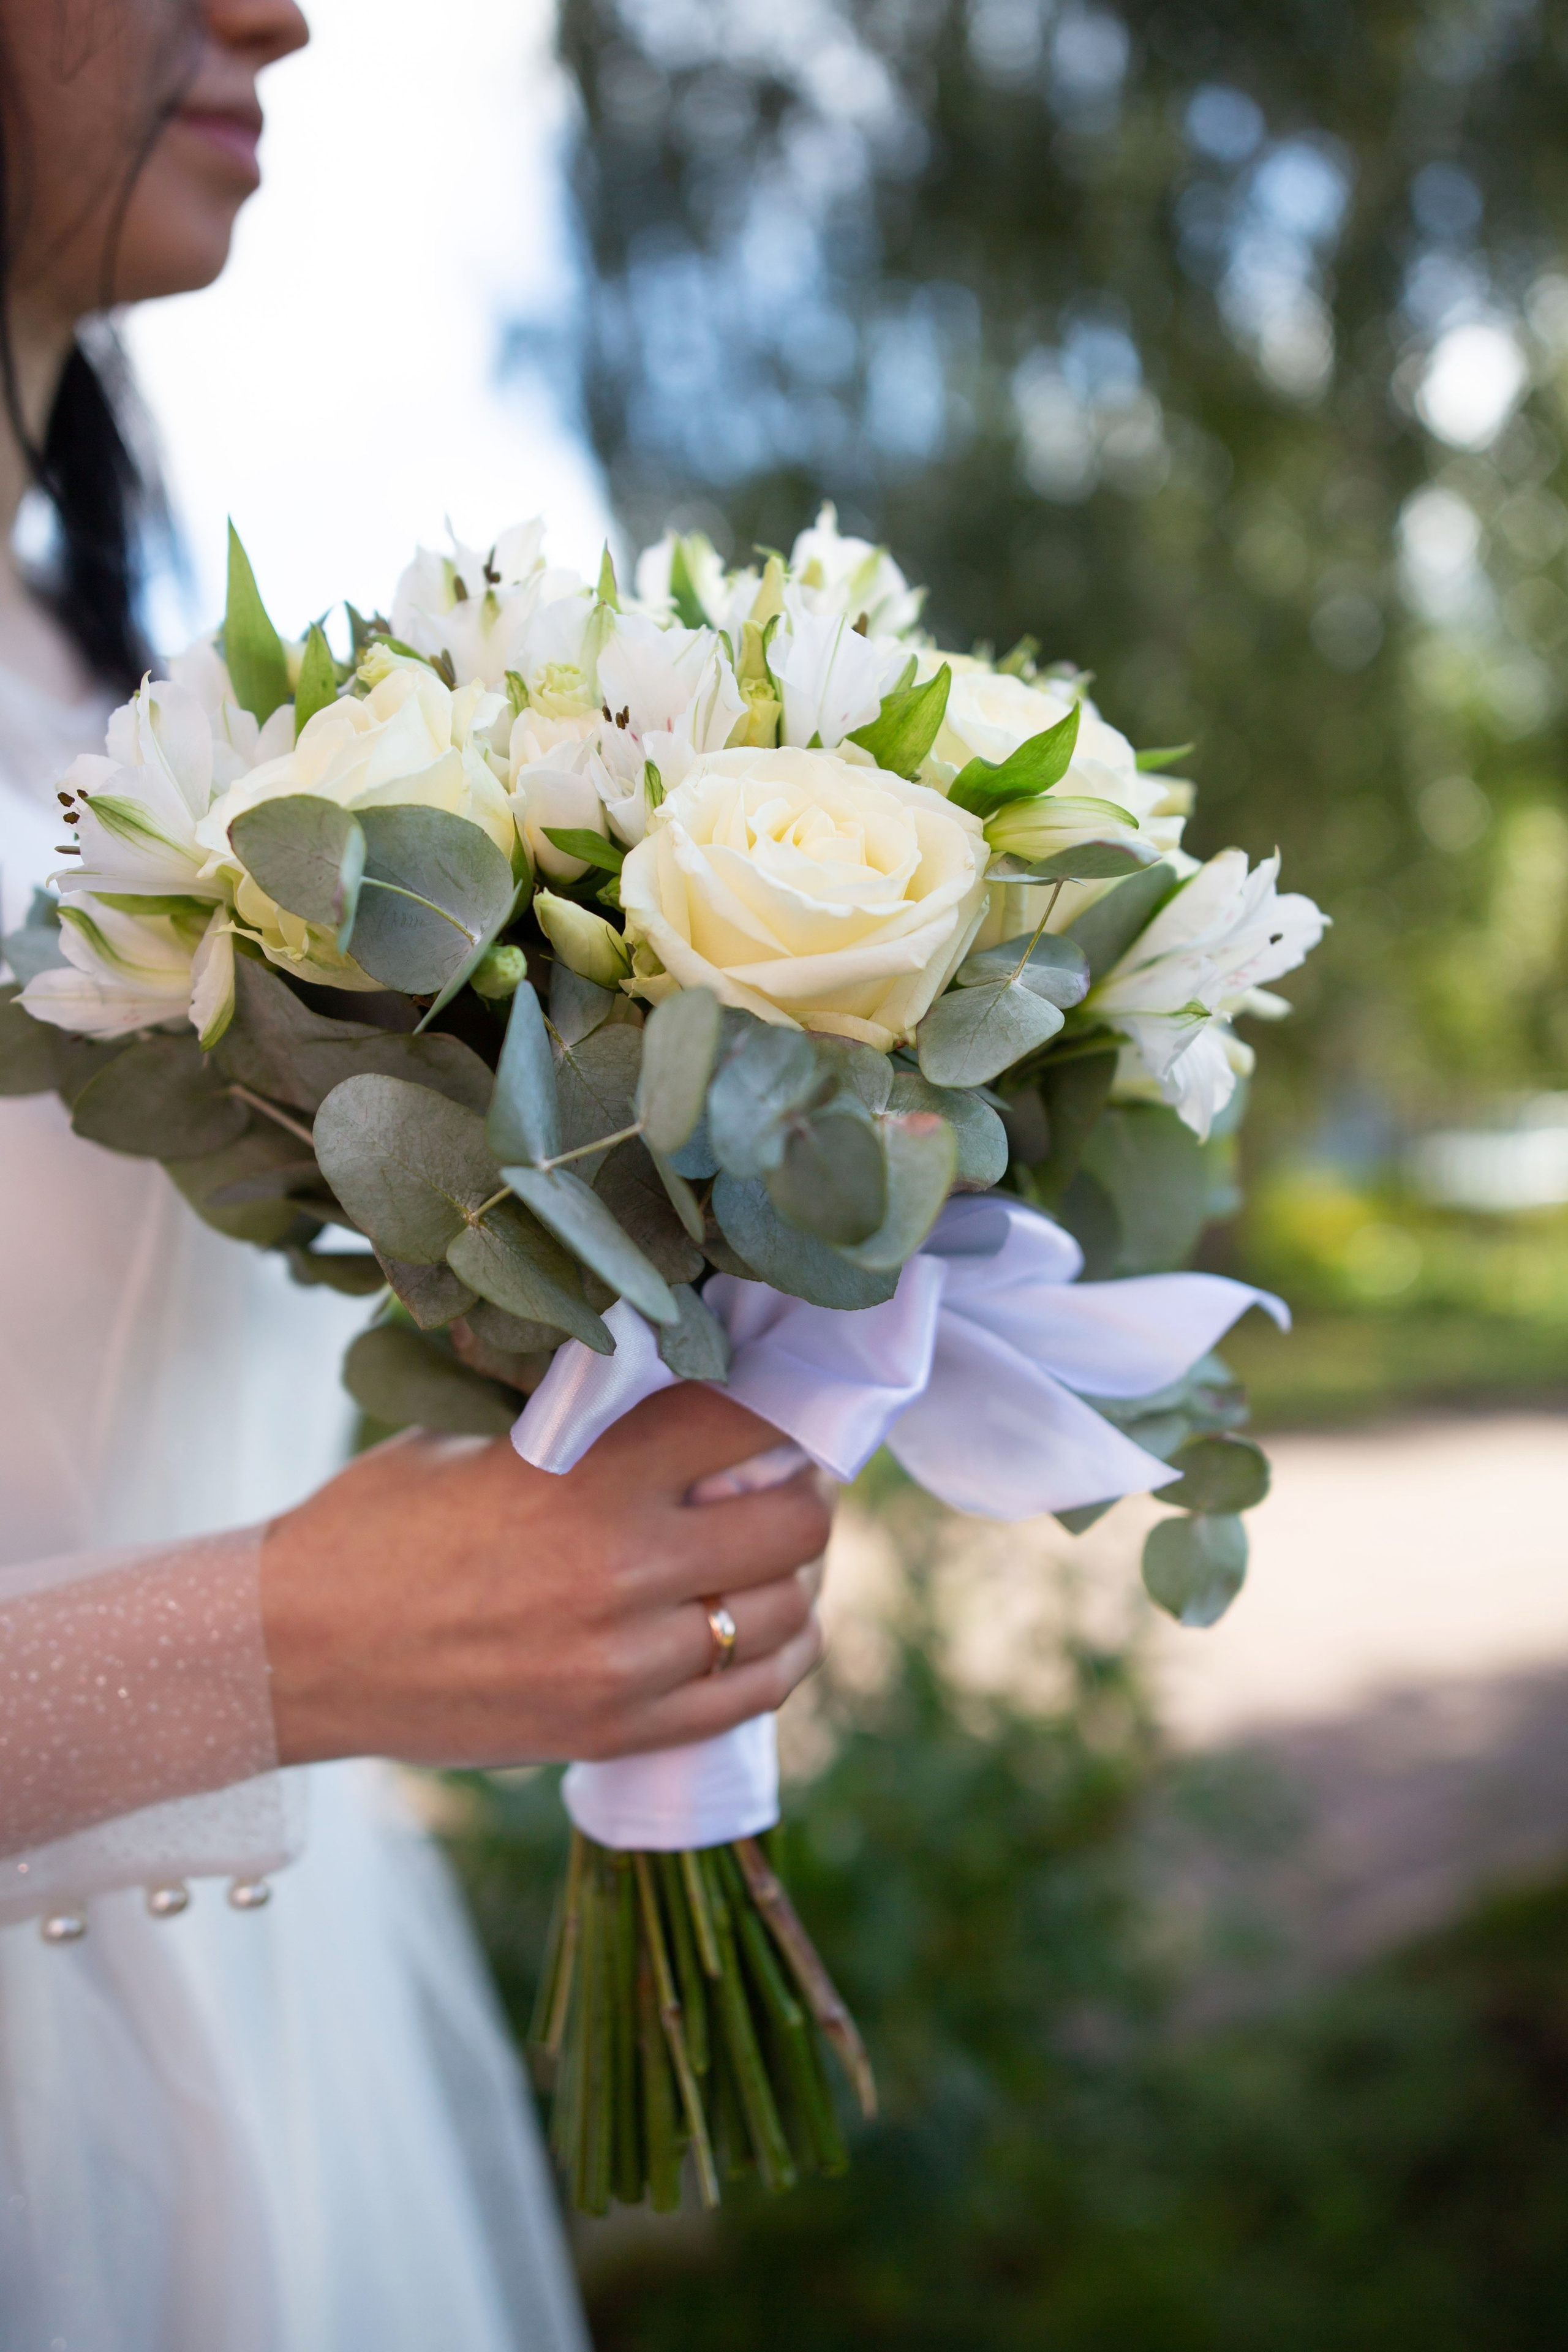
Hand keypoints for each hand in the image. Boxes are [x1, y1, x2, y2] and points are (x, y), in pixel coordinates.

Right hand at [259, 1385, 831, 1769]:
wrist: (296, 1650)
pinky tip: (766, 1624)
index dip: (783, 1405)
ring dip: (793, 1575)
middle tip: (782, 1477)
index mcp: (585, 1475)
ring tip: (769, 1551)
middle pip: (796, 1522)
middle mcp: (621, 1571)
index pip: (748, 1421)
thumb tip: (684, 1373)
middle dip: (803, 1491)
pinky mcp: (615, 1734)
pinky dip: (779, 1653)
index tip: (779, 1400)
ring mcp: (625, 1665)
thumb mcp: (477, 1437)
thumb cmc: (377, 1524)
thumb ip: (585, 1416)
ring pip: (785, 1612)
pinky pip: (753, 1695)